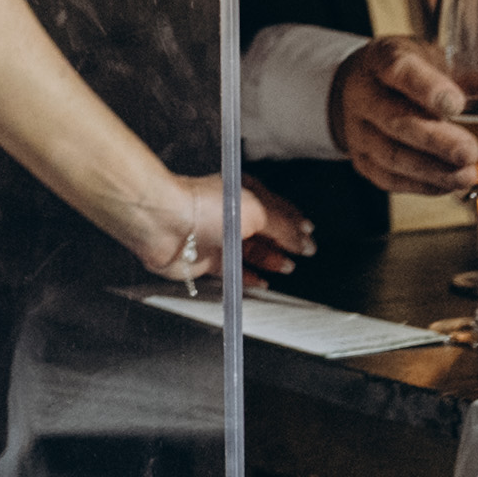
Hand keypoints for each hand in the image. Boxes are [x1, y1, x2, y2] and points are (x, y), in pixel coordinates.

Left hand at [87, 165, 304, 285]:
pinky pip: (233, 271)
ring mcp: (219, 237)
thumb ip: (284, 228)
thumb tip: (305, 239)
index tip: (310, 236)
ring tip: (286, 268)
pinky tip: (261, 282)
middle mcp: (231, 214)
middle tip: (301, 255)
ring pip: (250, 252)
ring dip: (269, 260)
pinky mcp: (208, 259)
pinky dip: (248, 277)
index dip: (294, 222)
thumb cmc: (205, 207)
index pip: (276, 208)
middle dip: (284, 244)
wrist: (167, 224)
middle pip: (264, 232)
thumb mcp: (256, 211)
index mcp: (243, 194)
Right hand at [330, 37, 477, 197]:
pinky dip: (422, 184)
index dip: (426, 88)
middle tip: (470, 151)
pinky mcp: (361, 160)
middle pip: (394, 120)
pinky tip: (448, 184)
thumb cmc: (411, 73)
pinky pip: (389, 179)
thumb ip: (473, 79)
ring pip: (391, 155)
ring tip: (467, 175)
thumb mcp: (436, 61)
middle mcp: (362, 93)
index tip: (456, 103)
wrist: (361, 87)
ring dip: (433, 169)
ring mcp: (357, 129)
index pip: (398, 70)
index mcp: (382, 59)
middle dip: (436, 140)